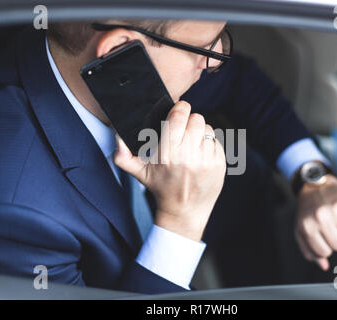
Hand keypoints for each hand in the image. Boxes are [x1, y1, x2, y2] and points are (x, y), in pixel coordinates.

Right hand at [113, 101, 226, 241]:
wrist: (185, 212)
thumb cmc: (162, 188)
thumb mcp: (139, 173)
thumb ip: (124, 155)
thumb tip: (117, 136)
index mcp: (168, 154)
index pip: (179, 117)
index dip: (179, 109)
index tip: (178, 111)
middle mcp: (189, 156)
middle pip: (196, 119)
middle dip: (189, 121)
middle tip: (183, 131)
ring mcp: (206, 160)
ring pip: (207, 128)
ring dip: (200, 133)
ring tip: (191, 145)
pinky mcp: (219, 164)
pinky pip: (216, 141)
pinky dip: (209, 144)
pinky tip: (200, 155)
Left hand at [294, 174, 336, 270]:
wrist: (314, 184)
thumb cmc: (307, 210)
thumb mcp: (301, 230)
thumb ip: (309, 250)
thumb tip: (324, 265)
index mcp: (307, 226)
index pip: (325, 252)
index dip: (326, 247)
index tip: (322, 237)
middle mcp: (321, 218)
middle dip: (336, 239)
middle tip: (330, 228)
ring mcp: (335, 210)